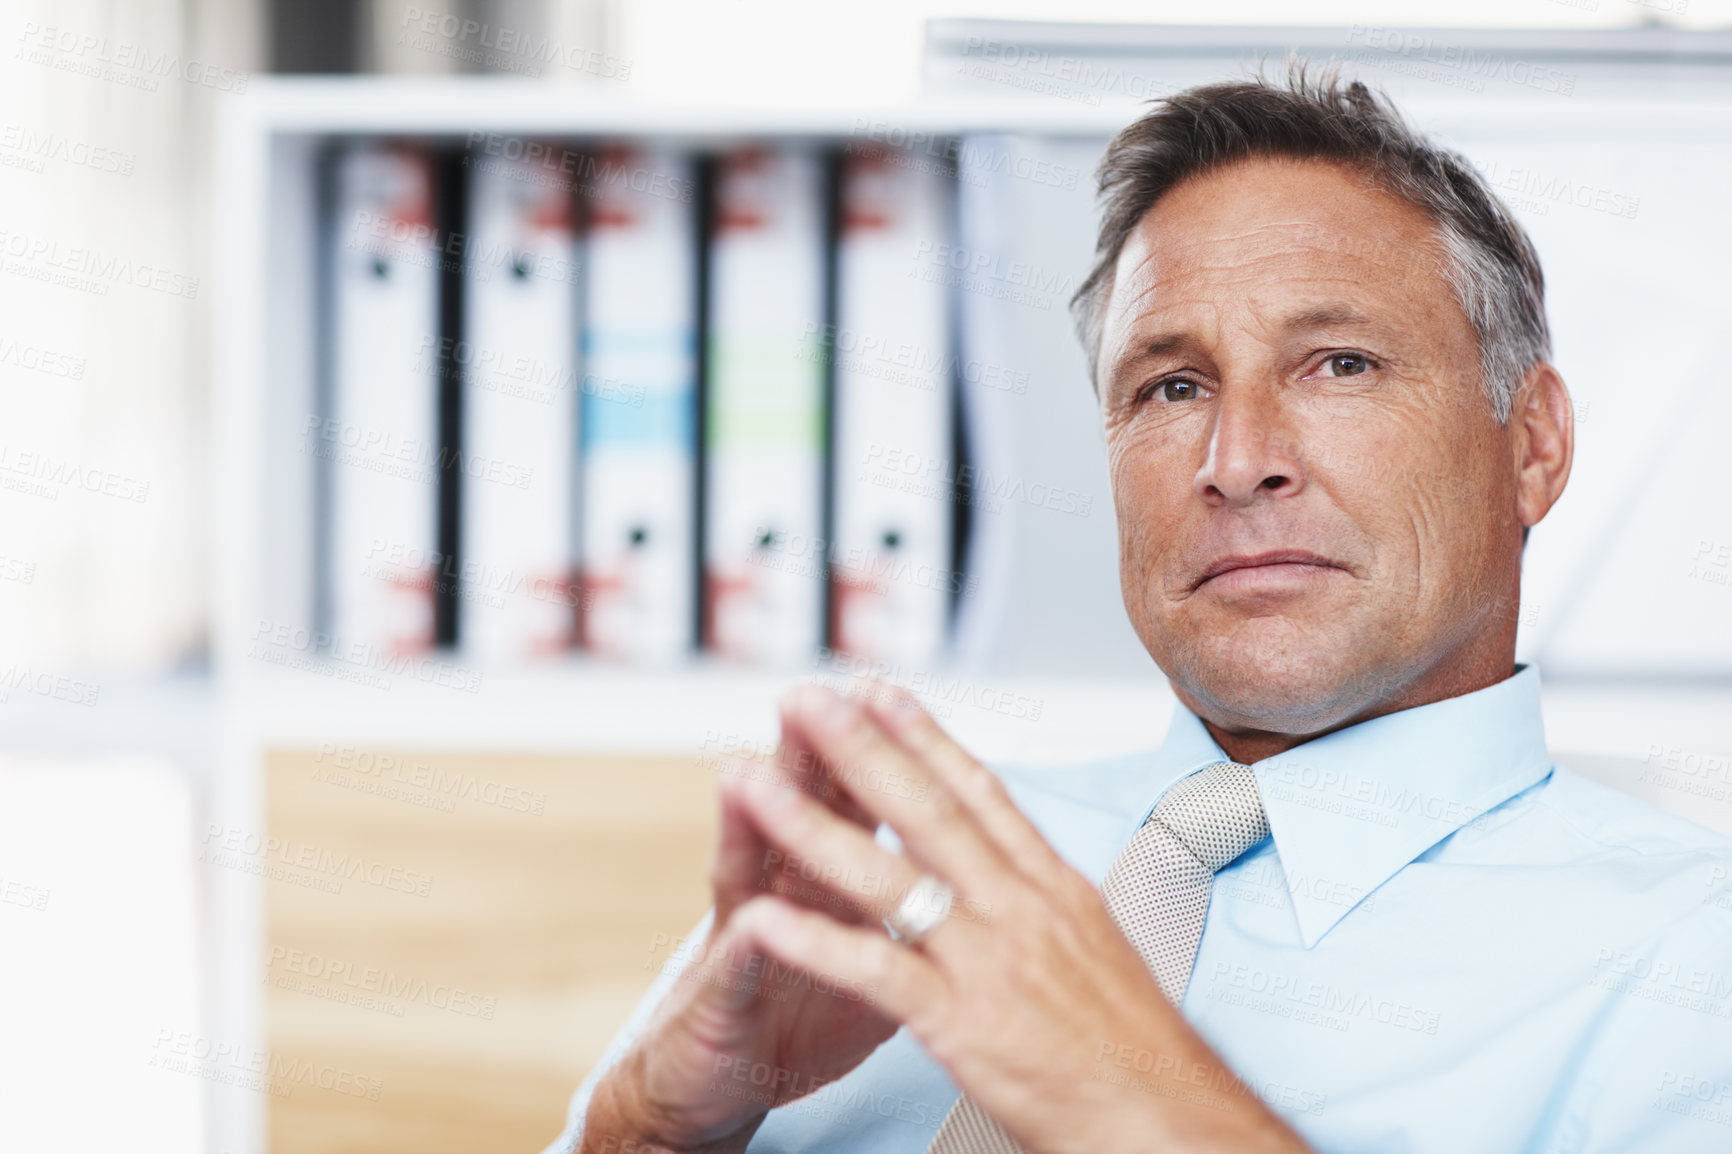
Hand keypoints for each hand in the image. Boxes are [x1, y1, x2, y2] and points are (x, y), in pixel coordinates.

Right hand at [581, 696, 901, 1152]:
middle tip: (814, 699)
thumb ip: (906, 903)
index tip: (890, 695)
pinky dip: (748, 949)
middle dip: (808, 757)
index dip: (871, 752)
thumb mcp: (867, 953)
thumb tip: (972, 862)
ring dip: (748, 826)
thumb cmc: (800, 1017)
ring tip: (743, 777)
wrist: (718, 1085)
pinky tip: (751, 922)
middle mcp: (779, 893)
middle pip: (798, 812)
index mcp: (828, 880)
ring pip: (747, 871)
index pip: (852, 799)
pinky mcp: (722, 1004)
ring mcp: (740, 943)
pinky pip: (737, 975)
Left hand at [708, 681, 1310, 1153]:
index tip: (879, 691)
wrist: (1173, 1122)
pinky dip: (815, 943)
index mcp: (1054, 889)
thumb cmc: (1138, 1052)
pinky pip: (876, 973)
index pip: (979, 793)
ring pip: (887, 877)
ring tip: (755, 780)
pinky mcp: (966, 1025)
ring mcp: (991, 963)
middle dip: (859, 747)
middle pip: (927, 811)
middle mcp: (1021, 909)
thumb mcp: (1097, 950)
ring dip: (811, 824)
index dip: (923, 736)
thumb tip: (1016, 866)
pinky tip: (764, 919)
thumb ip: (1046, 903)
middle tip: (806, 696)